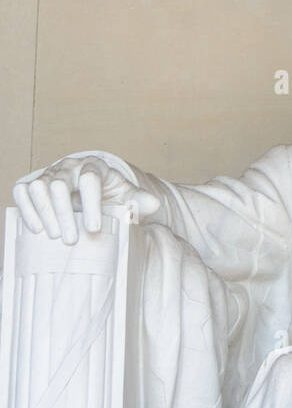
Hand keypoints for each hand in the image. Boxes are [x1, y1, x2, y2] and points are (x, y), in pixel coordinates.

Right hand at [13, 156, 160, 243]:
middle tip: (71, 240)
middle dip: (64, 213)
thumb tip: (154, 204)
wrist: (91, 190)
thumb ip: (138, 200)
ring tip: (55, 236)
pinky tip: (36, 229)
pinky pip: (22, 191)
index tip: (94, 228)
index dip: (91, 203)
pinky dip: (26, 208)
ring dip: (45, 213)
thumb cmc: (109, 194)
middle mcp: (69, 167)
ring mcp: (49, 174)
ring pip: (38, 186)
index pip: (90, 178)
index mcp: (95, 167)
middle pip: (60, 184)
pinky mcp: (33, 184)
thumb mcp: (126, 196)